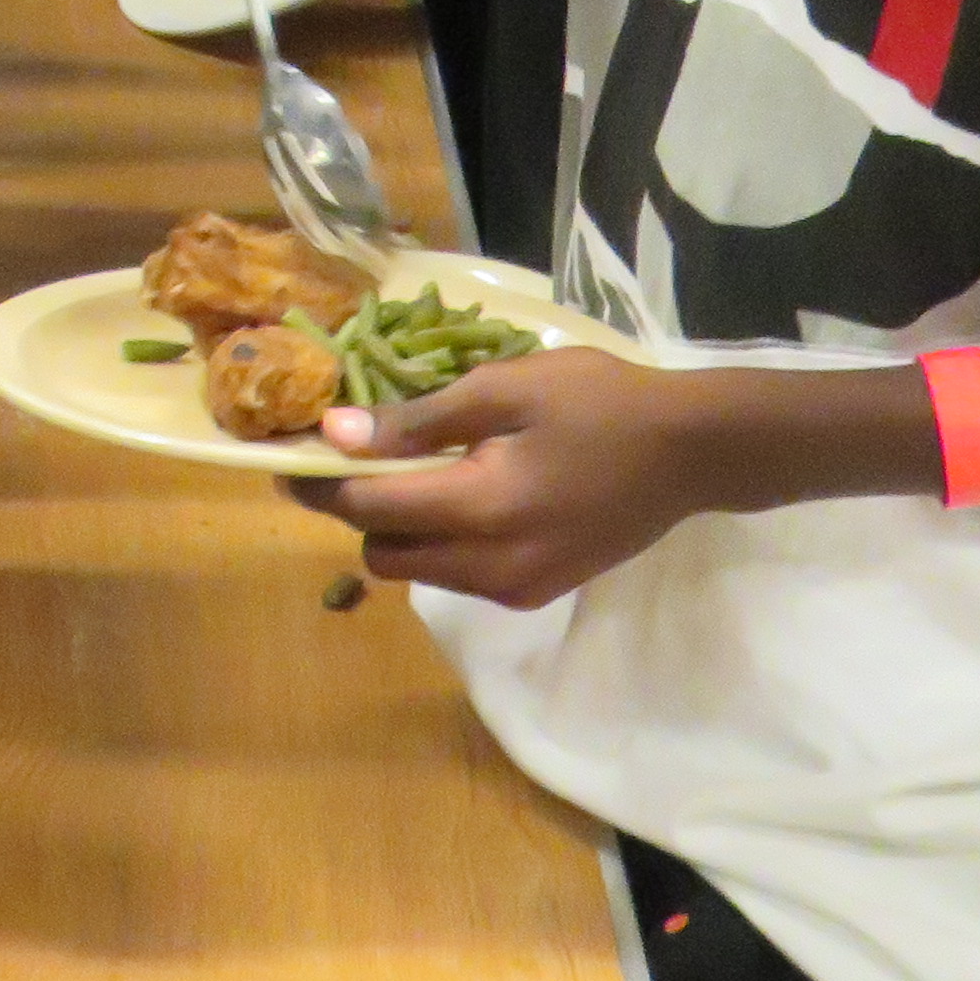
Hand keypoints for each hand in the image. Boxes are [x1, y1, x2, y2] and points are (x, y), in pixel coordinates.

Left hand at [292, 348, 729, 609]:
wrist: (691, 452)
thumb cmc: (598, 403)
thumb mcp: (504, 389)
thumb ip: (418, 418)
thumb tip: (337, 433)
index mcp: (483, 510)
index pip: (368, 509)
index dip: (319, 484)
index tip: (288, 456)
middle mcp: (493, 566)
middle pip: (382, 554)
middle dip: (356, 511)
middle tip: (357, 458)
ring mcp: (518, 587)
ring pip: (418, 571)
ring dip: (397, 529)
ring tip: (411, 470)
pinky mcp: (538, 591)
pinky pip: (459, 576)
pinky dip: (440, 542)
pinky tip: (461, 493)